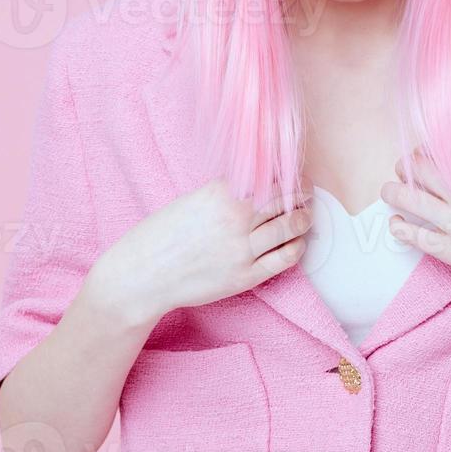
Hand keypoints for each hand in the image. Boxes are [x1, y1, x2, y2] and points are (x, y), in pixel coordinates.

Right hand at [83, 179, 311, 325]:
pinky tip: (296, 243)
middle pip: (285, 199)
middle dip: (301, 195)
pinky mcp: (245, 276)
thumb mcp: (192, 200)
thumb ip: (225, 192)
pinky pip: (284, 258)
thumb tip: (257, 183)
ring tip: (305, 216)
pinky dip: (296, 247)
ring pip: (290, 227)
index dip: (288, 175)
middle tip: (306, 194)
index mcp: (221, 193)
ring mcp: (242, 249)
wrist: (143, 275)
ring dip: (303, 219)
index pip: (270, 177)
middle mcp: (235, 218)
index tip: (295, 175)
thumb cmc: (163, 235)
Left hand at [380, 150, 450, 305]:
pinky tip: (397, 225)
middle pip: (416, 166)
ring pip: (408, 196)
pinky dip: (400, 228)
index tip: (426, 159)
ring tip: (389, 193)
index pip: (439, 148)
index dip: (426, 152)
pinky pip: (416, 235)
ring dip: (392, 192)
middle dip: (404, 168)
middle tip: (403, 174)